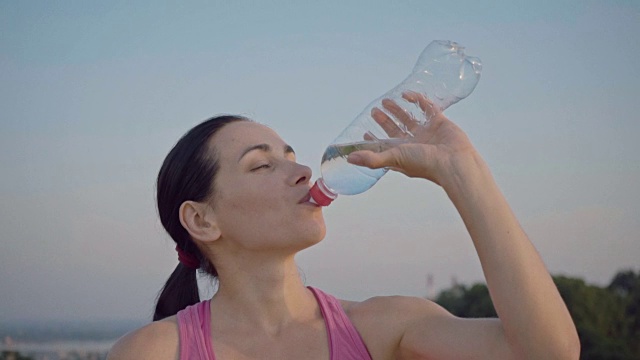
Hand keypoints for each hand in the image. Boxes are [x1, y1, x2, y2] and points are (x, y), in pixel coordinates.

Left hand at [347, 91, 480, 186]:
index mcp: (402, 156)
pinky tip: (407, 94)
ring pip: (409, 119)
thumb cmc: (425, 163)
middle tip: (374, 110)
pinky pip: (427, 109)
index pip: (385, 147)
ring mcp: (427, 134)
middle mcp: (414, 145)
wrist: (454, 161)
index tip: (366, 133)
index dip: (375, 141)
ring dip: (398, 110)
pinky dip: (418, 100)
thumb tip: (349, 158)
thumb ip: (371, 159)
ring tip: (386, 101)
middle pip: (396, 131)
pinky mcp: (440, 123)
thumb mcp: (394, 158)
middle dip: (384, 121)